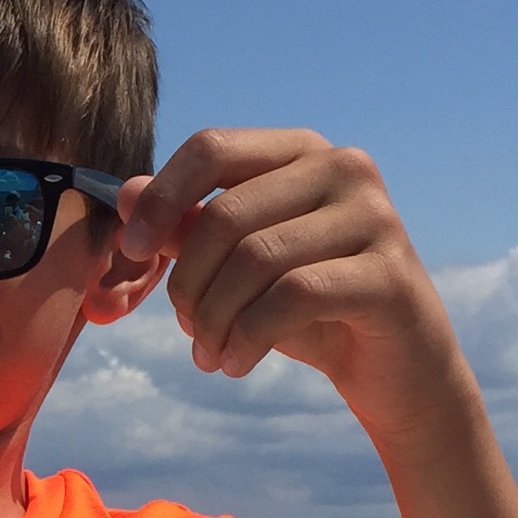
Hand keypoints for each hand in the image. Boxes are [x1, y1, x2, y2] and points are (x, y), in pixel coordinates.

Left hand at [117, 126, 472, 449]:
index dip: (161, 198)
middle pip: (225, 214)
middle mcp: (345, 169)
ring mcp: (375, 217)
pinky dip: (247, 339)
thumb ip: (187, 227)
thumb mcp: (237, 267)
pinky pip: (290, 298)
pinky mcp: (389, 274)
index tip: (133, 251)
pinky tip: (236, 364)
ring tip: (210, 355)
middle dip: (189, 283)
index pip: (212, 148)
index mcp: (302, 152)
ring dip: (214, 320)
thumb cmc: (309, 311)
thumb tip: (124, 192)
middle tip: (187, 331)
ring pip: (254, 260)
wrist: (394, 370)